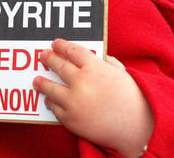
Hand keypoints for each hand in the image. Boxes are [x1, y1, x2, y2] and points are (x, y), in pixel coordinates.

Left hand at [32, 39, 152, 157]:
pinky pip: (56, 108)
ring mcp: (74, 101)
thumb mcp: (121, 74)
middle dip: (49, 59)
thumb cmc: (132, 99)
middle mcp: (81, 83)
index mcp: (95, 68)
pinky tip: (50, 99)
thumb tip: (96, 56)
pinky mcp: (70, 119)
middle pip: (59, 66)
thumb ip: (106, 63)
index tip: (56, 44)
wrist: (136, 128)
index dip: (62, 46)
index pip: (72, 51)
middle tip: (43, 56)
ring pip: (50, 88)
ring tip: (37, 79)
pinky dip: (52, 102)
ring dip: (42, 82)